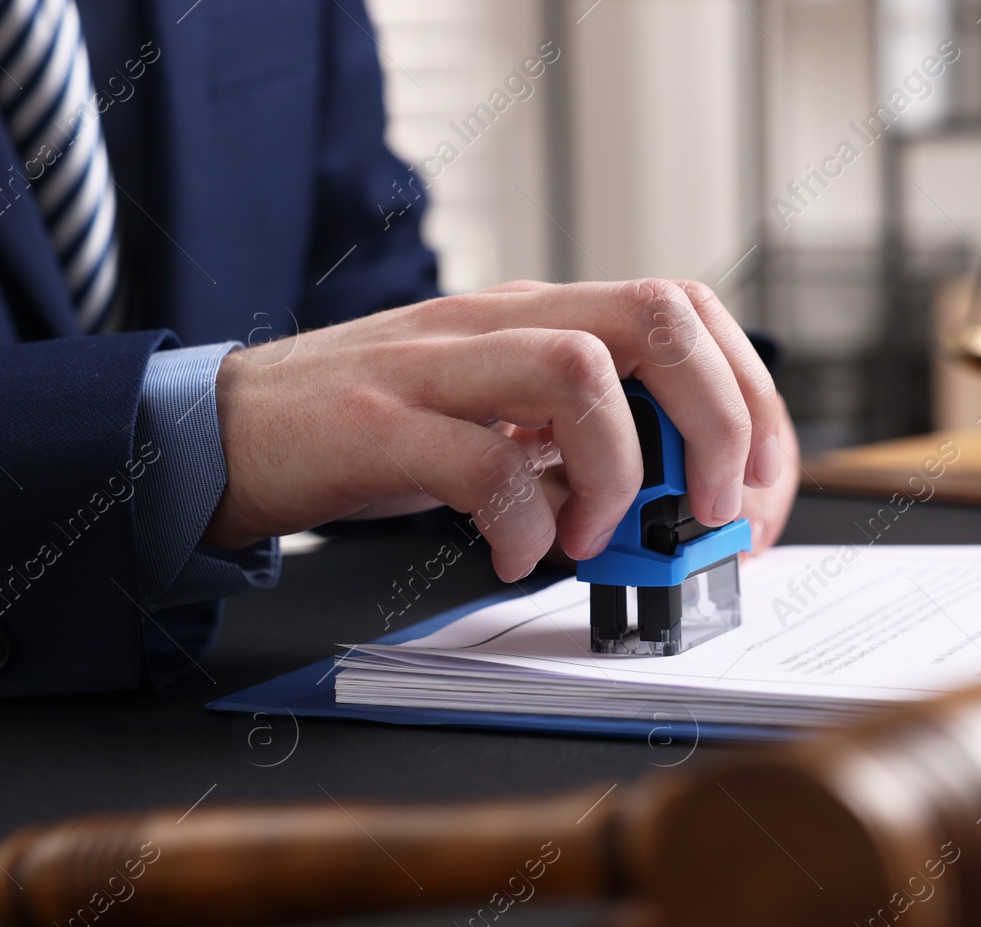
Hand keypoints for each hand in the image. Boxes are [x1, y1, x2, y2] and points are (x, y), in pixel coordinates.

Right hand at [205, 279, 789, 581]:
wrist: (225, 432)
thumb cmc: (365, 433)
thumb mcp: (493, 427)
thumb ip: (573, 448)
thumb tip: (668, 504)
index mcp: (538, 317)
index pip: (687, 315)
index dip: (750, 405)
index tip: (755, 496)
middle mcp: (500, 322)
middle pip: (659, 318)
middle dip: (723, 425)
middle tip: (714, 515)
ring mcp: (438, 365)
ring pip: (581, 372)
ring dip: (622, 474)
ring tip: (596, 539)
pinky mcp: (379, 423)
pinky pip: (482, 464)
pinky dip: (521, 525)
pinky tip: (514, 557)